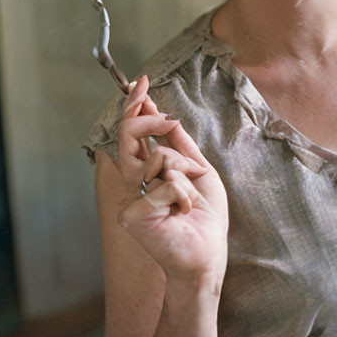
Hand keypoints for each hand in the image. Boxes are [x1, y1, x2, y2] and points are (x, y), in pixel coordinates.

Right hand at [116, 76, 228, 286]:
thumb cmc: (205, 217)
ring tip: (190, 199)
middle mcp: (135, 183)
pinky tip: (182, 214)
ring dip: (185, 172)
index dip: (135, 106)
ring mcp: (131, 198)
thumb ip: (180, 145)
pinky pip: (165, 182)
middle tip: (168, 119)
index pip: (135, 134)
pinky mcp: (132, 214)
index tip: (140, 82)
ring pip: (159, 159)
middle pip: (129, 137)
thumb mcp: (198, 170)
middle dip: (148, 120)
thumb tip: (167, 116)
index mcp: (149, 171)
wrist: (208, 254)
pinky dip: (183, 194)